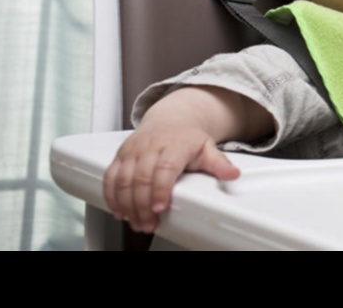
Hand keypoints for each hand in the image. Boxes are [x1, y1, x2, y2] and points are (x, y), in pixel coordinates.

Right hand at [103, 115, 239, 233]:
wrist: (170, 118)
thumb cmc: (187, 137)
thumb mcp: (207, 148)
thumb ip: (219, 163)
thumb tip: (233, 174)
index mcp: (174, 145)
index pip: (164, 169)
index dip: (160, 190)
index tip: (159, 208)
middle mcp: (150, 147)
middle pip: (141, 179)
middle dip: (142, 205)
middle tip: (148, 224)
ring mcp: (133, 151)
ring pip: (123, 180)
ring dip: (127, 205)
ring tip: (136, 222)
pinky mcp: (120, 155)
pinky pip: (110, 176)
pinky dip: (111, 195)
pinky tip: (118, 210)